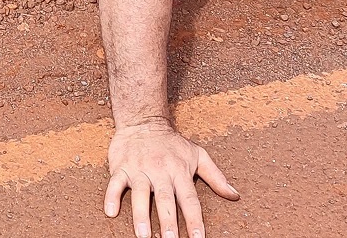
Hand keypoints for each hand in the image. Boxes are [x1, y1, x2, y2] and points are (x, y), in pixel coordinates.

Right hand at [104, 121, 238, 237]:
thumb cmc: (172, 143)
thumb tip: (235, 196)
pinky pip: (115, 183)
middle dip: (168, 222)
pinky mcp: (121, 167)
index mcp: (179, 171)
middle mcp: (160, 171)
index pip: (189, 199)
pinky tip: (111, 212)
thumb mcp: (198, 155)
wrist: (143, 120)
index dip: (194, 220)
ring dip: (141, 214)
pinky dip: (111, 196)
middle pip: (165, 200)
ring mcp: (139, 169)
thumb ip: (216, 177)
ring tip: (142, 234)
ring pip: (140, 194)